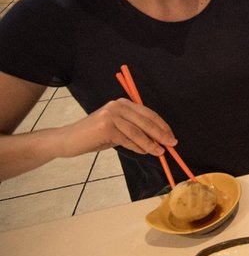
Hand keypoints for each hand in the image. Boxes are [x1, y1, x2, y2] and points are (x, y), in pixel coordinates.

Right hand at [60, 98, 175, 157]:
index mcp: (123, 103)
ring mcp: (111, 115)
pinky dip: (138, 146)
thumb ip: (135, 131)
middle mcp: (118, 106)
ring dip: (151, 143)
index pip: (149, 114)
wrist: (68, 140)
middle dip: (161, 134)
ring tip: (160, 152)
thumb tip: (158, 140)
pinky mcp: (106, 126)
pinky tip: (144, 151)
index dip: (162, 125)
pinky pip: (127, 139)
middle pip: (146, 121)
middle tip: (172, 144)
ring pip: (138, 131)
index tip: (171, 136)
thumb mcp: (118, 130)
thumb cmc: (95, 136)